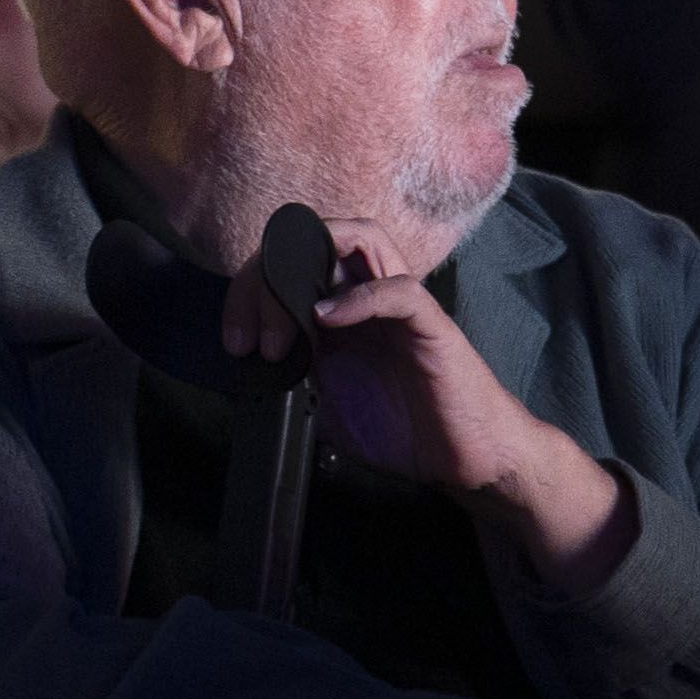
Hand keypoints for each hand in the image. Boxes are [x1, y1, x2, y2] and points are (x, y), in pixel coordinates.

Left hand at [224, 247, 631, 593]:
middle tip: (251, 334)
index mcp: (343, 317)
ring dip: (311, 266)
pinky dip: (358, 297)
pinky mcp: (432, 326)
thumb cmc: (409, 433)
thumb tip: (256, 368)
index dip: (251, 291)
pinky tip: (328, 321)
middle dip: (267, 272)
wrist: (465, 460)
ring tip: (290, 320)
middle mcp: (369, 301)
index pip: (291, 264)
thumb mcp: (328, 407)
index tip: (235, 343)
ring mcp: (402, 308)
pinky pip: (398, 291)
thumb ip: (298, 377)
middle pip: (316, 238)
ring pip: (363, 238)